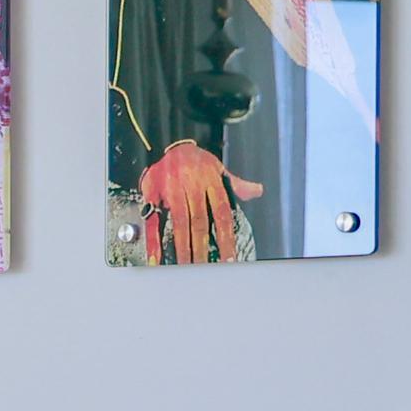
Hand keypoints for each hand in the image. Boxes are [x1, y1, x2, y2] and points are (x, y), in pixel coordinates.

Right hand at [140, 141, 262, 263]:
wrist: (170, 143)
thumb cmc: (195, 160)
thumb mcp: (218, 168)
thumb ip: (236, 184)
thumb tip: (257, 191)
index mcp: (211, 180)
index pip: (222, 213)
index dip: (226, 237)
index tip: (228, 257)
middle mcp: (192, 184)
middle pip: (199, 221)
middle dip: (201, 247)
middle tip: (203, 267)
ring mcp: (172, 188)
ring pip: (179, 221)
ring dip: (182, 246)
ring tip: (185, 265)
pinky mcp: (153, 192)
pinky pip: (153, 219)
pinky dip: (153, 239)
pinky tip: (155, 256)